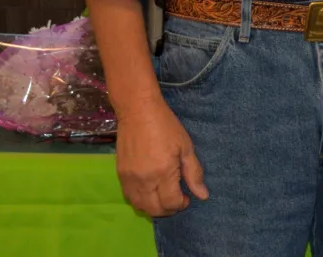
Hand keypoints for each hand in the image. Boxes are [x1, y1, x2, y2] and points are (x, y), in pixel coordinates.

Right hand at [115, 99, 207, 216]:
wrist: (138, 112)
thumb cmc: (166, 126)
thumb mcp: (186, 147)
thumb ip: (193, 173)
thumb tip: (202, 195)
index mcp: (162, 173)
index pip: (170, 203)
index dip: (181, 204)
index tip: (187, 197)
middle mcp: (143, 181)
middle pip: (154, 209)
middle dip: (168, 209)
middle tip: (177, 199)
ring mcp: (129, 180)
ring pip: (140, 206)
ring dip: (153, 207)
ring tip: (164, 197)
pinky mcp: (120, 175)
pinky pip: (129, 197)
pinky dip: (141, 200)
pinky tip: (151, 191)